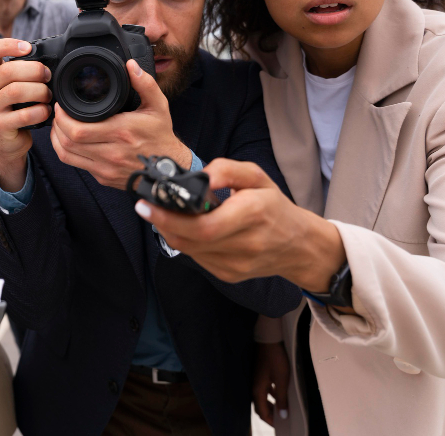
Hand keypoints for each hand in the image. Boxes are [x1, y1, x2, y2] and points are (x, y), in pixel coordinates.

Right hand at [0, 39, 51, 192]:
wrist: (7, 142)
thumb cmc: (15, 110)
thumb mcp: (13, 87)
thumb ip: (23, 73)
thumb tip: (50, 61)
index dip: (7, 44)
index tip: (27, 48)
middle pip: (7, 70)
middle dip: (34, 70)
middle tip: (48, 76)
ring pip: (15, 91)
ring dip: (39, 91)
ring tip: (48, 96)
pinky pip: (24, 114)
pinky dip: (40, 111)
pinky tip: (45, 112)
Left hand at [49, 60, 191, 189]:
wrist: (169, 170)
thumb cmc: (161, 137)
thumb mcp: (158, 106)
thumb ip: (145, 84)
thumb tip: (131, 65)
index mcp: (121, 132)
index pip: (78, 130)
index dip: (62, 117)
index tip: (61, 105)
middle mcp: (111, 153)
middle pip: (68, 142)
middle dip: (57, 125)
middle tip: (58, 113)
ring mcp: (105, 168)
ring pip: (67, 155)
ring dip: (57, 139)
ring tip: (59, 125)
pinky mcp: (102, 177)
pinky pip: (75, 165)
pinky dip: (66, 151)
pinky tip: (67, 141)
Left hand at [133, 158, 346, 289]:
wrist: (299, 246)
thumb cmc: (274, 207)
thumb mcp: (257, 177)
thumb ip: (227, 170)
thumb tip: (201, 176)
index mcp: (253, 214)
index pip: (204, 225)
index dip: (171, 217)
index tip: (148, 203)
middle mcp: (245, 243)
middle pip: (191, 240)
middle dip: (163, 223)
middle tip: (145, 207)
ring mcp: (236, 264)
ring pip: (189, 250)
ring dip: (171, 232)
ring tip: (165, 214)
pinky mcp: (230, 275)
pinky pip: (197, 258)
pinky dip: (186, 242)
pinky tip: (187, 229)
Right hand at [253, 342, 289, 426]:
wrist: (268, 339)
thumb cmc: (275, 359)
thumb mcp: (281, 380)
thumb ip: (281, 398)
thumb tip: (282, 415)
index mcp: (258, 390)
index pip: (262, 412)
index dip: (270, 420)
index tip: (279, 425)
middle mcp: (254, 386)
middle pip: (260, 405)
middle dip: (269, 414)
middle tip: (279, 419)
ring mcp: (256, 379)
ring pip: (261, 397)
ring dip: (269, 404)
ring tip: (280, 409)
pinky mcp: (259, 373)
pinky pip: (263, 389)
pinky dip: (269, 395)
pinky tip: (277, 393)